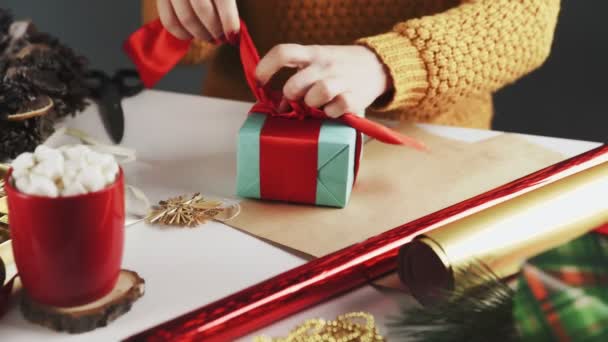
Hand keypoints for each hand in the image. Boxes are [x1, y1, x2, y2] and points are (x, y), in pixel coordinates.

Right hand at [156, 0, 238, 41]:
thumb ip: (227, 4)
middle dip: (216, 30)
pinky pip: (170, 22)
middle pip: (203, 11)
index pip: (222, 0)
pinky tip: (192, 35)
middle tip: (222, 38)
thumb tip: (233, 32)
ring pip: (186, 19)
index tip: (234, 38)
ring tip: (210, 37)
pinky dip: (183, 34)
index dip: (229, 22)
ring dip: (201, 34)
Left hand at [256, 44, 390, 117]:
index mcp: (312, 54)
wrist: (376, 66)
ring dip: (311, 105)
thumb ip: (297, 80)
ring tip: (316, 106)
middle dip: (291, 97)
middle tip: (296, 100)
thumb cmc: (337, 69)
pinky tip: (332, 112)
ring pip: (317, 94)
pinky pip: (336, 108)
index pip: (283, 53)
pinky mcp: (355, 97)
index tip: (259, 81)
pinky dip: (330, 114)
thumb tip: (278, 106)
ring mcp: (340, 80)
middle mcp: (325, 65)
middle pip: (295, 84)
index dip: (266, 67)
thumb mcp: (316, 66)